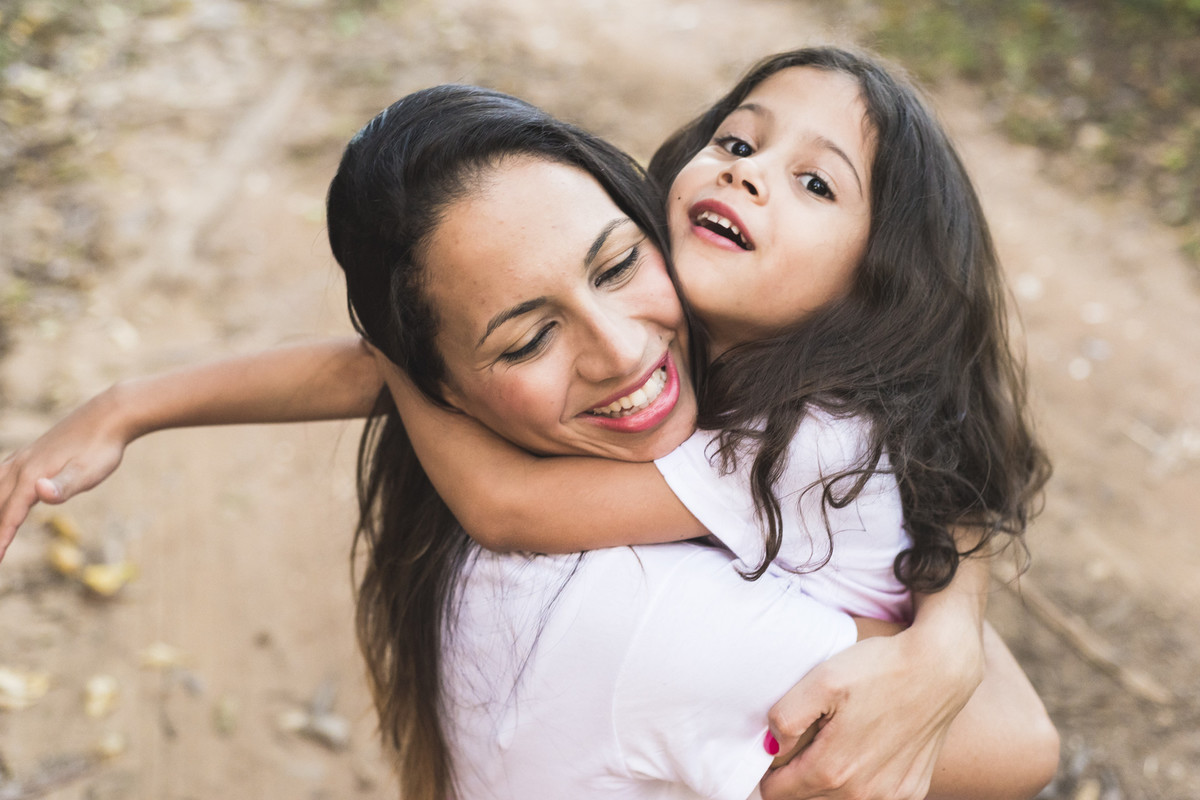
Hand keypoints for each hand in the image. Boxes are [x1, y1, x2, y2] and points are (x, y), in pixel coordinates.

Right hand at [0, 387, 131, 561]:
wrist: (111, 414)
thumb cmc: (102, 447)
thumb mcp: (89, 471)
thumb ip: (64, 485)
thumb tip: (39, 491)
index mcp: (32, 476)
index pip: (10, 513)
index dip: (2, 537)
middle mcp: (23, 465)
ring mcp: (26, 456)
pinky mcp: (33, 451)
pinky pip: (4, 473)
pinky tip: (3, 491)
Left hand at [760, 625, 981, 799]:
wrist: (941, 668)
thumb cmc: (879, 669)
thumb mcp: (821, 680)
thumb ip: (786, 718)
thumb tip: (772, 747)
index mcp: (832, 770)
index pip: (777, 793)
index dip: (769, 771)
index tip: (777, 747)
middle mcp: (861, 794)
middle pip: (806, 799)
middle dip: (797, 775)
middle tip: (807, 738)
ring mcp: (890, 796)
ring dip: (828, 779)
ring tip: (835, 741)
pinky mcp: (911, 789)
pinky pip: (873, 796)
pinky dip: (861, 780)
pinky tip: (866, 749)